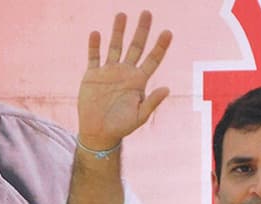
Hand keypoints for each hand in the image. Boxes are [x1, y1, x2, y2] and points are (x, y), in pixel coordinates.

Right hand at [77, 11, 171, 150]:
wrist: (98, 132)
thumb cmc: (121, 127)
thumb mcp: (139, 116)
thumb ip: (152, 102)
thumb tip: (167, 89)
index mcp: (138, 81)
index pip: (152, 60)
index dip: (160, 46)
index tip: (167, 32)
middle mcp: (125, 73)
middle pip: (135, 47)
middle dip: (141, 30)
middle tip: (147, 13)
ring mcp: (109, 72)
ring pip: (115, 46)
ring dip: (118, 31)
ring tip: (122, 15)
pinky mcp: (93, 75)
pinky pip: (94, 57)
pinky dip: (94, 46)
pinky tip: (96, 34)